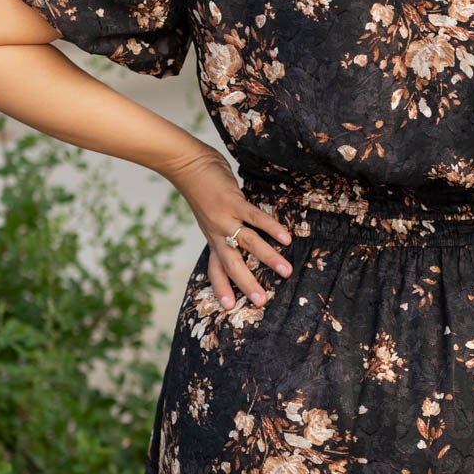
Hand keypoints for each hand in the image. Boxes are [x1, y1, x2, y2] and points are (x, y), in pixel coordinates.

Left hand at [164, 146, 291, 308]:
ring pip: (248, 244)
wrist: (187, 166)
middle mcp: (217, 234)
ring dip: (268, 259)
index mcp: (213, 239)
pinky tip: (286, 238)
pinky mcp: (233, 202)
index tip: (228, 308)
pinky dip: (271, 228)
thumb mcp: (210, 216)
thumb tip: (243, 237)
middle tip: (262, 302)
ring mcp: (225, 218)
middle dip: (247, 284)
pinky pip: (255, 218)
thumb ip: (225, 229)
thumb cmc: (203, 190)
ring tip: (286, 272)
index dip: (221, 287)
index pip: (216, 269)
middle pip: (232, 264)